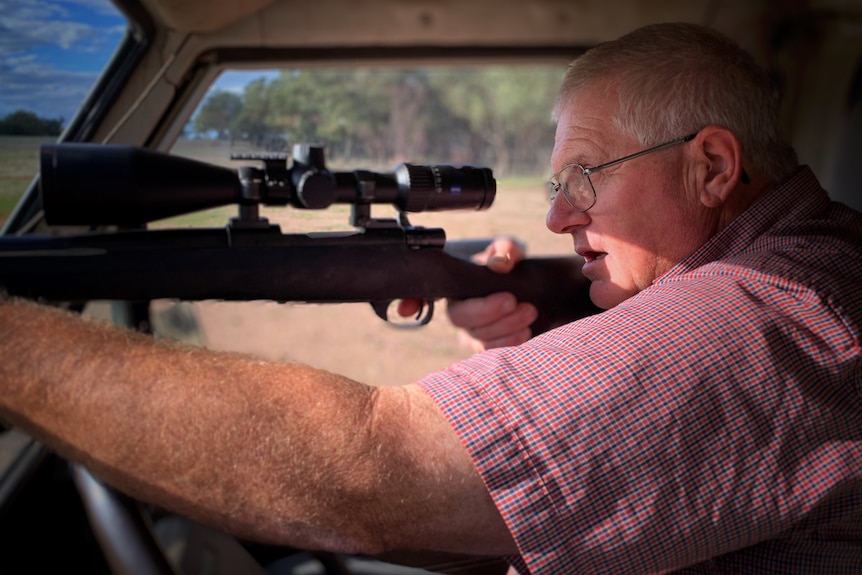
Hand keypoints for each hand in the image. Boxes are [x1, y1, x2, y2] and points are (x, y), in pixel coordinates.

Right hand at [397, 237, 536, 351]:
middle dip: (486, 311)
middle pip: (460, 318)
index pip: (425, 293)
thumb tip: (499, 265)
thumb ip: (504, 251)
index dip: (412, 301)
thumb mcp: (507, 252)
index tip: (405, 309)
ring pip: (478, 338)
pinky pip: (493, 352)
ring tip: (529, 311)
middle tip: (512, 300)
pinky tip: (526, 331)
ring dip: (505, 327)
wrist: (531, 292)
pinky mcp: (488, 347)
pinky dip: (511, 342)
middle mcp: (458, 311)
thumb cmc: (510, 268)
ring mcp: (471, 333)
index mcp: (454, 286)